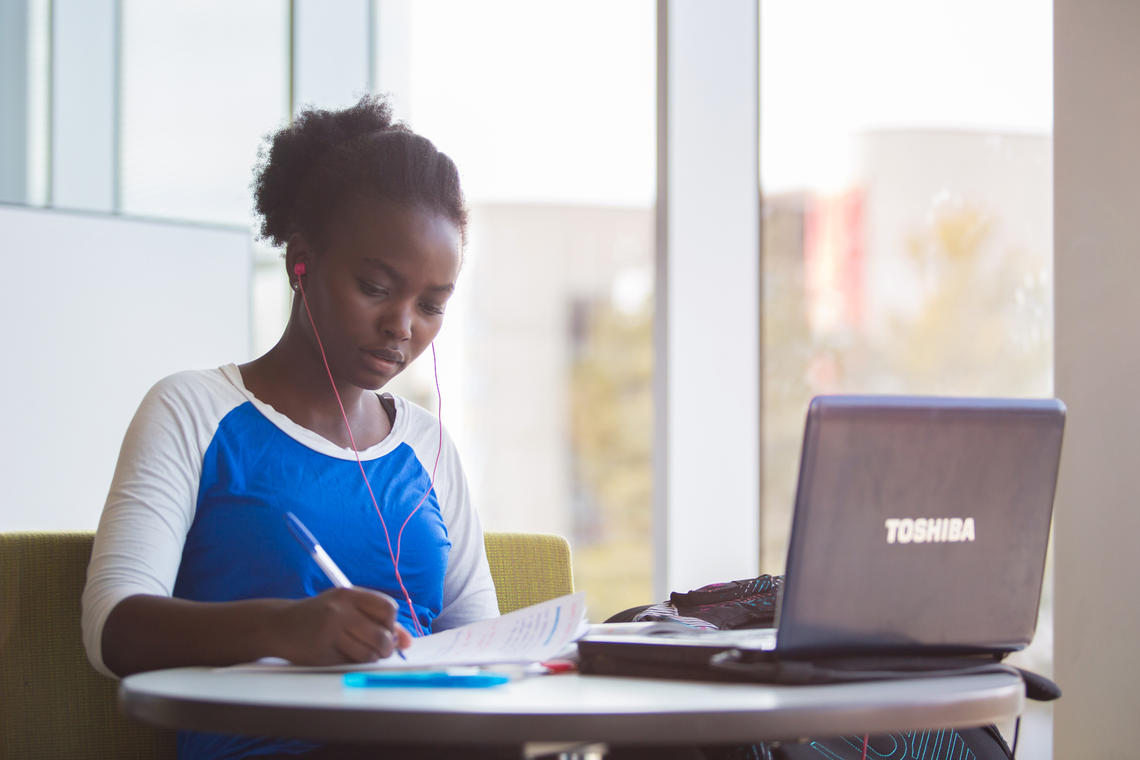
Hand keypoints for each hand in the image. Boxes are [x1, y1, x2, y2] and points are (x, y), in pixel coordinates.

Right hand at [274, 587, 412, 665]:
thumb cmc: (321, 615)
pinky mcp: (321, 653)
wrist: (279, 625)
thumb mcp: (348, 608)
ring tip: (359, 651)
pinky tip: (342, 654)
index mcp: (348, 594)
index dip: (392, 623)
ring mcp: (329, 632)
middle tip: (380, 649)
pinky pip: (351, 664)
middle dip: (386, 647)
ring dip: (371, 658)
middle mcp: (339, 611)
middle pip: (381, 635)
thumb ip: (379, 620)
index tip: (385, 629)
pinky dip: (353, 663)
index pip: (388, 608)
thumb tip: (407, 641)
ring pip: (368, 654)